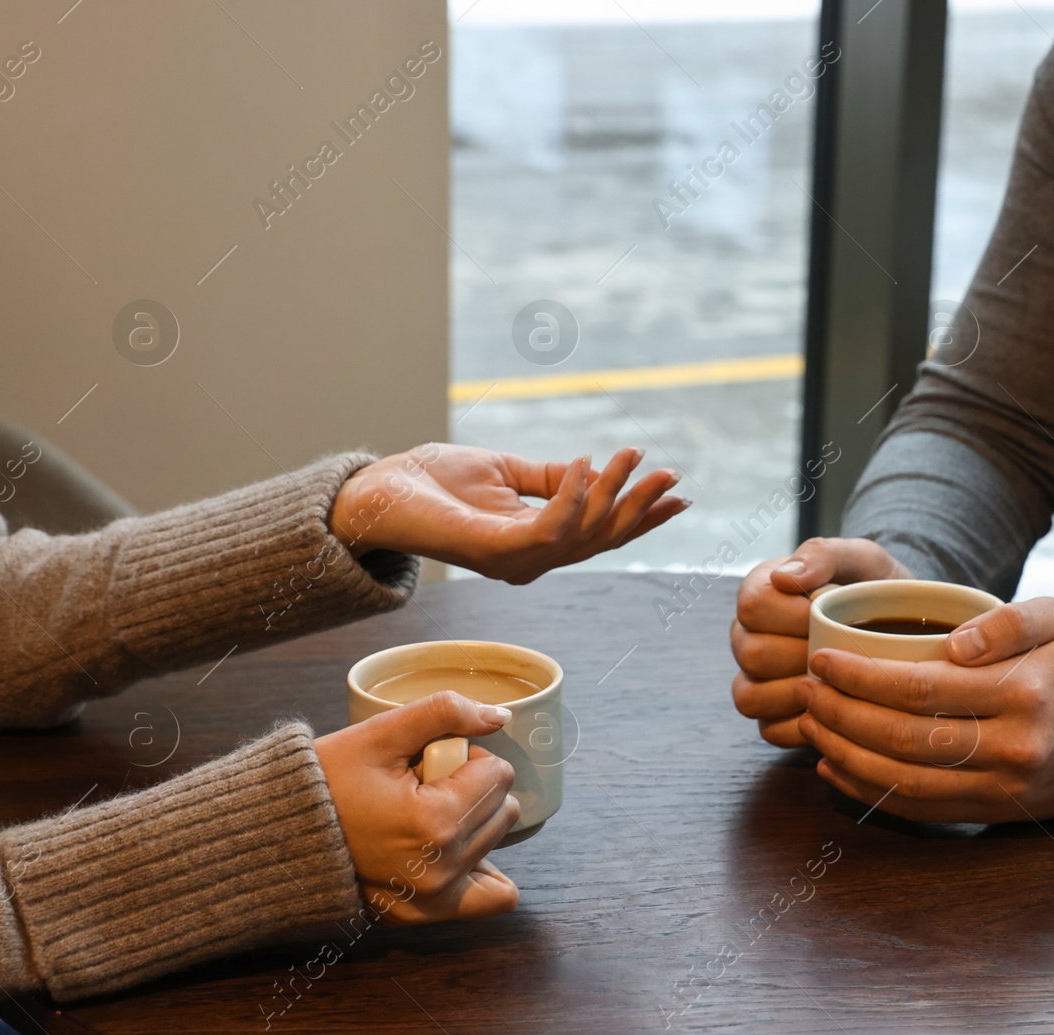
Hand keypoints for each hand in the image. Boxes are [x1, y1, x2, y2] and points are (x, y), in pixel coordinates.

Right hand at [315, 692, 521, 924]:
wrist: (278, 836)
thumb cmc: (326, 782)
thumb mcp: (381, 733)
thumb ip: (444, 713)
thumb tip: (499, 716)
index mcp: (435, 823)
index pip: (498, 774)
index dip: (467, 758)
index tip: (429, 762)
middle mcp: (442, 869)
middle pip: (503, 809)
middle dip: (471, 789)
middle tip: (423, 787)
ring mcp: (434, 900)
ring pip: (498, 843)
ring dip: (473, 822)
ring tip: (424, 814)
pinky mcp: (425, 915)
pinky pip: (490, 897)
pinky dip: (483, 869)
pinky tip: (452, 846)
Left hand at [330, 444, 689, 583]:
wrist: (376, 493)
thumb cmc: (430, 482)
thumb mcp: (503, 471)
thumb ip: (547, 477)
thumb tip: (592, 469)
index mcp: (534, 544)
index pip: (599, 534)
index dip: (640, 515)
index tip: (678, 493)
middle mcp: (530, 560)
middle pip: (601, 539)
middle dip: (640, 507)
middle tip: (671, 474)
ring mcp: (514, 560)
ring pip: (583, 533)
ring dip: (612, 492)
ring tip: (631, 455)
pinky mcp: (495, 550)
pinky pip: (548, 526)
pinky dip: (571, 495)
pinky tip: (582, 462)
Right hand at [730, 537, 911, 746]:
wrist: (900, 626)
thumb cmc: (874, 589)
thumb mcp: (860, 559)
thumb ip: (823, 555)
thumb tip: (782, 577)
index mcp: (760, 593)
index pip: (754, 606)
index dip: (795, 615)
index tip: (834, 614)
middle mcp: (747, 637)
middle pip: (752, 655)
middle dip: (804, 656)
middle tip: (845, 653)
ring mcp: (755, 679)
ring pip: (751, 697)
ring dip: (800, 694)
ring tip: (839, 683)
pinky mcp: (771, 715)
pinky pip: (769, 730)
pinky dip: (802, 727)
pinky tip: (833, 712)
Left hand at [795, 597, 1053, 821]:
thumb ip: (1011, 620)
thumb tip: (956, 644)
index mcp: (1025, 693)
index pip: (923, 688)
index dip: (862, 677)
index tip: (823, 660)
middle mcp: (1013, 748)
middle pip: (904, 737)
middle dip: (842, 714)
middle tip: (805, 689)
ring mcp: (1001, 789)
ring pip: (904, 779)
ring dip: (845, 753)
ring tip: (810, 723)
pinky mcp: (991, 813)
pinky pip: (917, 808)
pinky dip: (867, 790)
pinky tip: (834, 765)